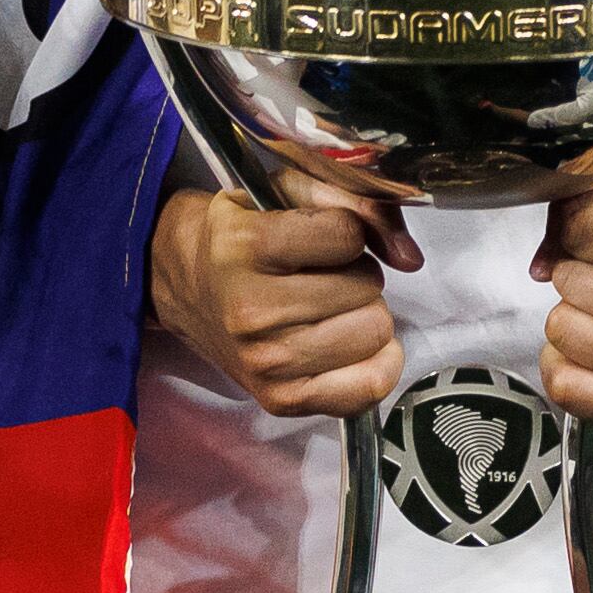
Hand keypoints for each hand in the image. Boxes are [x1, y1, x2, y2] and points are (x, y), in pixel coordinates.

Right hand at [148, 157, 405, 417]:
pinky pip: (369, 386)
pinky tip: (346, 343)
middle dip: (355, 275)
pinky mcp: (280, 400)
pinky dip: (373, 362)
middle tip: (320, 275)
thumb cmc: (240, 233)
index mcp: (245, 247)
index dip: (345, 230)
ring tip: (325, 307)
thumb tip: (411, 257)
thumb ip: (355, 204)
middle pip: (367, 288)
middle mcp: (251, 311)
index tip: (319, 236)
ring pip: (375, 331)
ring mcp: (266, 362)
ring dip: (361, 315)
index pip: (348, 235)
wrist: (181, 284)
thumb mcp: (284, 192)